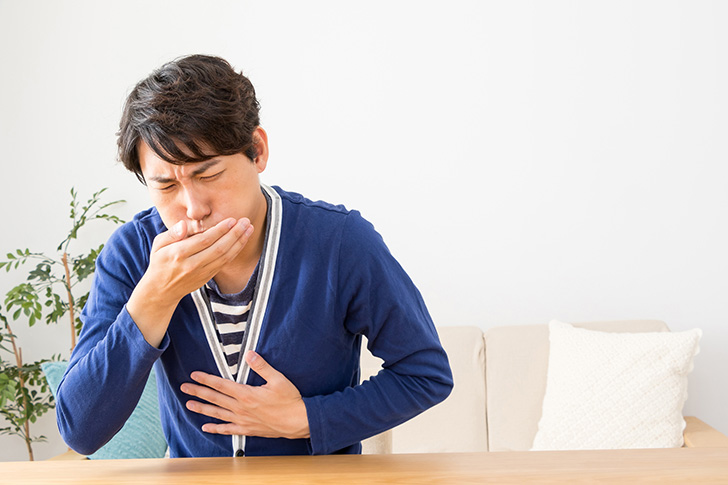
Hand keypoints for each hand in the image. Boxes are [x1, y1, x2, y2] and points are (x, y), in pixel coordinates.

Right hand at [145, 217, 253, 301]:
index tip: (231, 220)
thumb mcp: (158, 245)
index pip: (204, 240)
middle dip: (235, 234)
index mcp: (178, 254)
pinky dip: (235, 251)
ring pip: (225, 256)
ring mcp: (201, 273)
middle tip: (245, 221)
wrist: (161, 290)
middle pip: (218, 248)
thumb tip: (184, 224)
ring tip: (249, 229)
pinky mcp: (208, 277)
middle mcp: (192, 265)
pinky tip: (242, 241)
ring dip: (239, 242)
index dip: (220, 230)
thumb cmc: (160, 262)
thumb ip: (171, 233)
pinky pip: (224, 263)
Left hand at [180, 351, 309, 438]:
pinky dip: (216, 428)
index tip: (194, 375)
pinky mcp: (247, 429)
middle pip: (215, 399)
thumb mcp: (278, 379)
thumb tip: (249, 354)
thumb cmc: (290, 400)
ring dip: (202, 409)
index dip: (206, 379)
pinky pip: (228, 430)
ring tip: (189, 405)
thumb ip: (262, 366)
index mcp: (246, 395)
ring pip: (218, 414)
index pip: (221, 385)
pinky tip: (206, 427)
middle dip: (198, 392)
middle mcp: (241, 408)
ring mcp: (243, 420)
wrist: (298, 422)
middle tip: (184, 388)